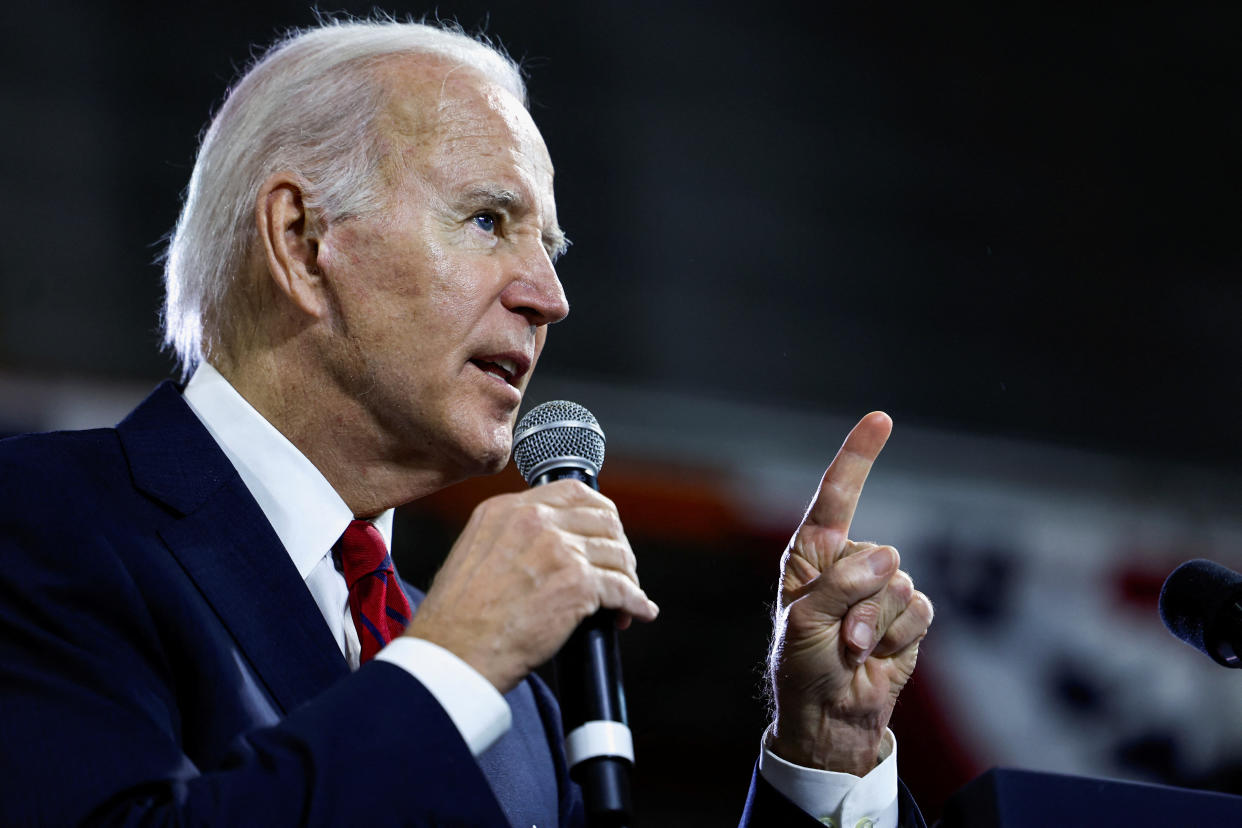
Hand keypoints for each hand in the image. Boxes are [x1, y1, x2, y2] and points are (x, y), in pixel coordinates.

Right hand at [405, 480, 658, 692]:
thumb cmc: (458, 620)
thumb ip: (509, 539)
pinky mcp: (577, 583)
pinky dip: (636, 602)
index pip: (572, 492)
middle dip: (617, 546)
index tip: (606, 533)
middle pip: (603, 519)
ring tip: (625, 600)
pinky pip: (623, 588)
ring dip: (627, 578)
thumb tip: (546, 548)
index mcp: (506, 510)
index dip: (599, 514)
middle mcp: (534, 521)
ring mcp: (558, 549)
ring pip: (616, 554)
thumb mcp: (473, 555)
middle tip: (619, 571)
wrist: (455, 653)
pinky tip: (638, 611)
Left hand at [768, 412, 932, 774]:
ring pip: (901, 586)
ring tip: (852, 651)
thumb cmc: (802, 667)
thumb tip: (887, 559)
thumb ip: (840, 586)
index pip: (836, 496)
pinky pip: (920, 612)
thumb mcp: (804, 624)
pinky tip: (878, 656)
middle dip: (862, 602)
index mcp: (812, 554)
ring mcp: (879, 589)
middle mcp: (848, 563)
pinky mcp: (906, 616)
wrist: (830, 718)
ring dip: (878, 626)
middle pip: (879, 556)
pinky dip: (900, 638)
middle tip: (837, 638)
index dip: (859, 456)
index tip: (881, 418)